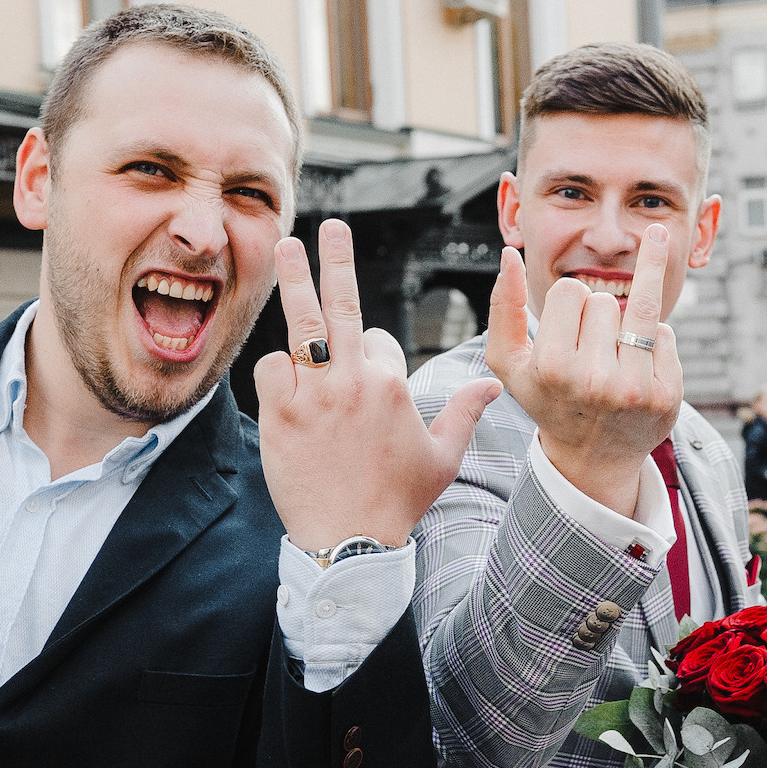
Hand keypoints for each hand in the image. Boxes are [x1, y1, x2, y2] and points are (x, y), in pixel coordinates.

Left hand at [256, 220, 501, 552]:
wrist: (350, 540)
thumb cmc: (398, 501)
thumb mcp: (443, 457)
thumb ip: (464, 413)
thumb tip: (495, 386)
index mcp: (393, 386)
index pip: (380, 341)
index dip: (375, 355)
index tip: (371, 381)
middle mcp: (353, 381)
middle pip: (341, 306)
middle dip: (336, 260)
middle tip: (329, 226)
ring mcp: (314, 395)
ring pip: (299, 327)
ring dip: (292, 284)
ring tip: (285, 246)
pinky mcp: (280, 414)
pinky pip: (271, 369)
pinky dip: (276, 371)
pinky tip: (284, 383)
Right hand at [484, 226, 680, 516]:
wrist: (592, 457)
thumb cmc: (548, 398)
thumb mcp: (510, 362)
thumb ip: (503, 307)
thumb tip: (510, 255)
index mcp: (551, 366)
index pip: (569, 290)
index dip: (567, 308)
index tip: (565, 337)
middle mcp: (593, 380)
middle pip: (604, 300)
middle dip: (597, 319)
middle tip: (589, 356)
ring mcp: (634, 389)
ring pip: (639, 310)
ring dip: (625, 326)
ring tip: (613, 357)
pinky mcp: (667, 395)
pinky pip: (665, 334)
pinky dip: (653, 344)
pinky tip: (637, 372)